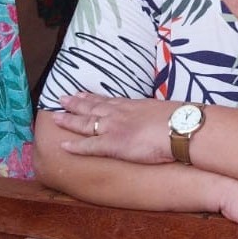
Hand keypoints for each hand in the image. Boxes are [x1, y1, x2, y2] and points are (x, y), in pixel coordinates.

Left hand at [52, 92, 175, 163]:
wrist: (181, 127)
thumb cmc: (179, 119)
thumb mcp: (163, 110)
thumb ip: (154, 113)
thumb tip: (158, 117)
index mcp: (132, 105)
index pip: (108, 100)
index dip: (93, 97)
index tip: (82, 93)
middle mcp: (119, 113)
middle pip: (92, 107)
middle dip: (76, 103)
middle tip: (61, 98)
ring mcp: (114, 127)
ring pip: (85, 122)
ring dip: (69, 120)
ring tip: (56, 117)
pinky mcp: (113, 144)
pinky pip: (89, 146)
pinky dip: (75, 145)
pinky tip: (63, 145)